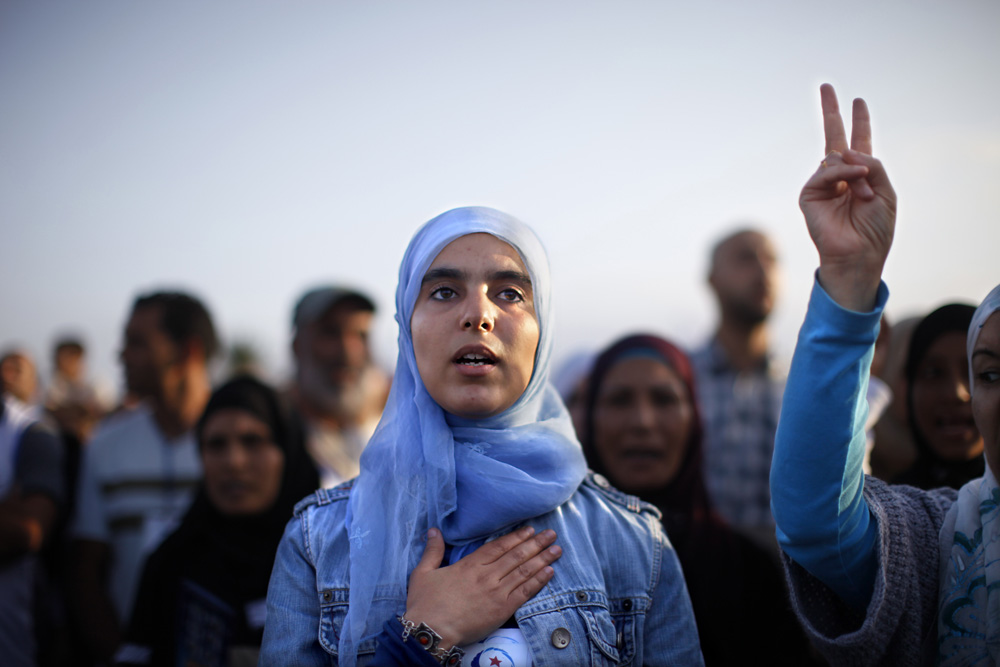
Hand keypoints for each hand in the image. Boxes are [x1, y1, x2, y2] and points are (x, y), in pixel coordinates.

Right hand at [404, 525, 560, 648]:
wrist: (430, 631)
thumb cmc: (424, 604)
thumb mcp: (423, 573)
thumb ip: (433, 551)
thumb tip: (434, 531)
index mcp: (469, 564)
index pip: (498, 546)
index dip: (516, 537)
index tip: (531, 530)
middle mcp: (486, 575)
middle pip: (516, 556)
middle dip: (536, 544)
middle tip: (551, 535)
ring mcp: (496, 592)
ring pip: (524, 571)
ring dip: (542, 559)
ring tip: (557, 550)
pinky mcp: (501, 609)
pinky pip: (524, 592)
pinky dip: (538, 581)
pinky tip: (549, 573)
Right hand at [800, 83, 896, 310]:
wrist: (859, 255)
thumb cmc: (875, 230)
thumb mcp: (886, 191)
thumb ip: (871, 166)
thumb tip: (846, 152)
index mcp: (861, 175)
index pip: (859, 142)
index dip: (860, 121)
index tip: (859, 101)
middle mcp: (840, 176)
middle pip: (833, 137)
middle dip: (831, 111)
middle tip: (826, 86)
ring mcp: (823, 185)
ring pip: (836, 158)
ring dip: (855, 172)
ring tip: (863, 194)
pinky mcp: (809, 195)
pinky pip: (825, 173)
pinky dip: (841, 176)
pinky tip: (852, 187)